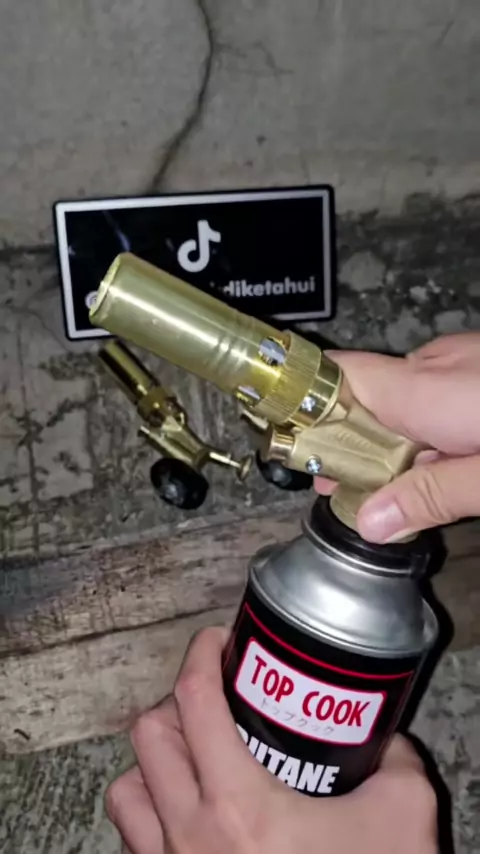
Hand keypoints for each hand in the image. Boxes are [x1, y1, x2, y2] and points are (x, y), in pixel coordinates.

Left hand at [106, 627, 437, 853]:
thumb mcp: (402, 823)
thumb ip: (398, 766)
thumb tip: (388, 744)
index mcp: (239, 805)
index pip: (193, 699)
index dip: (200, 655)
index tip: (217, 641)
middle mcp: (189, 835)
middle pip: (148, 733)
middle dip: (177, 701)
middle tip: (214, 699)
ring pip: (126, 788)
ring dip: (153, 760)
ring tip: (193, 754)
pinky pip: (132, 839)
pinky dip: (148, 810)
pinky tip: (186, 811)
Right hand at [316, 331, 479, 541]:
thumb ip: (433, 497)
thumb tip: (371, 522)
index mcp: (427, 387)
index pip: (335, 378)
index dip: (305, 411)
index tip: (291, 449)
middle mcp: (438, 364)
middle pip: (366, 397)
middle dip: (350, 444)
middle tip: (341, 490)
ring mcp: (464, 361)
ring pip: (405, 400)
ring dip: (392, 442)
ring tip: (387, 488)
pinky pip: (438, 396)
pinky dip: (427, 430)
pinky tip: (437, 462)